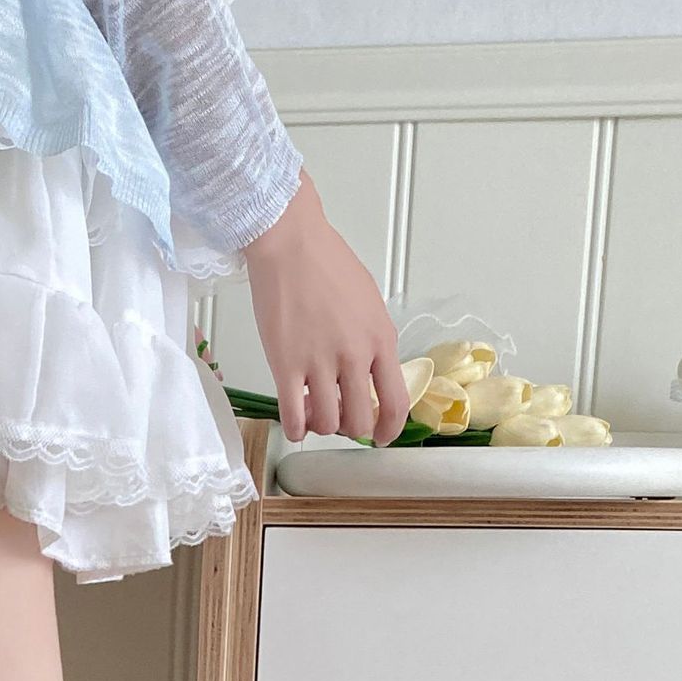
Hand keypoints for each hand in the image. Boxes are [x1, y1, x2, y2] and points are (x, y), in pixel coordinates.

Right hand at [242, 171, 410, 445]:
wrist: (290, 245)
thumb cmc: (327, 264)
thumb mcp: (368, 303)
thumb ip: (372, 341)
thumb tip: (367, 373)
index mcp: (380, 339)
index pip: (395, 402)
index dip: (389, 429)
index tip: (381, 436)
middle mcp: (354, 356)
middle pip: (359, 421)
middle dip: (350, 428)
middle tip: (339, 417)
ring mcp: (319, 363)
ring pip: (327, 424)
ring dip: (321, 426)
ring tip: (313, 410)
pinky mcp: (286, 366)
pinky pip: (293, 417)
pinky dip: (296, 428)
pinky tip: (295, 421)